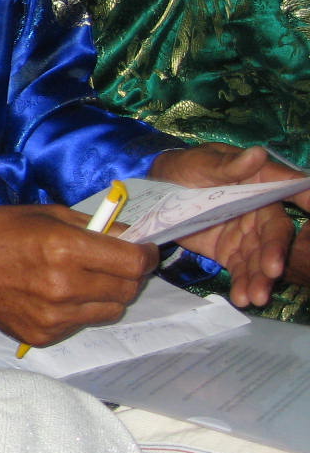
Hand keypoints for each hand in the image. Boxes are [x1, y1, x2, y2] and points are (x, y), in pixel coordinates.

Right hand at [0, 204, 156, 346]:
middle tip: (113, 263)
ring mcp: (53, 316)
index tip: (143, 250)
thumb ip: (92, 227)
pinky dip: (78, 310)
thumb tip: (130, 239)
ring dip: (106, 294)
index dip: (146, 255)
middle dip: (128, 274)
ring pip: (110, 310)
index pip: (133, 262)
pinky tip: (53, 295)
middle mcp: (63, 286)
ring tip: (82, 280)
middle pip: (128, 289)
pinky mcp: (42, 335)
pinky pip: (80, 324)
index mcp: (64, 248)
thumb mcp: (46, 214)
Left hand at [149, 143, 298, 306]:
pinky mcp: (228, 252)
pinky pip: (240, 270)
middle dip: (274, 254)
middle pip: (274, 234)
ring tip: (256, 297)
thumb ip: (229, 164)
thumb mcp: (204, 162)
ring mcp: (245, 235)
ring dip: (260, 279)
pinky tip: (243, 299)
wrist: (158, 189)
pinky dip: (242, 285)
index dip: (306, 199)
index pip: (290, 190)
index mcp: (261, 184)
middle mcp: (259, 211)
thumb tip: (257, 153)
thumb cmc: (188, 167)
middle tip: (272, 271)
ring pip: (259, 259)